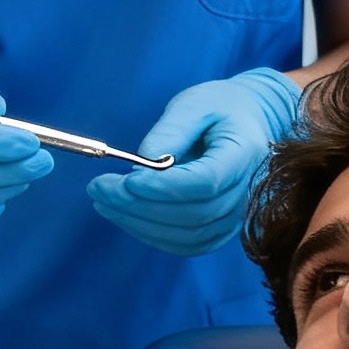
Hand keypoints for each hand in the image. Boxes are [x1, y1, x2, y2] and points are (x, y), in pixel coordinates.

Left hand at [86, 68, 300, 256]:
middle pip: (193, 215)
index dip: (163, 187)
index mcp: (242, 155)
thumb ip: (171, 130)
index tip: (126, 179)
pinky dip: (150, 234)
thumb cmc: (220, 109)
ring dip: (138, 223)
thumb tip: (142, 167)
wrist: (249, 125)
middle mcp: (245, 194)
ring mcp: (235, 218)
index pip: (205, 183)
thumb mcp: (195, 104)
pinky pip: (185, 244)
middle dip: (139, 206)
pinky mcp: (219, 230)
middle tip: (99, 188)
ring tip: (103, 201)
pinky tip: (125, 214)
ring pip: (187, 236)